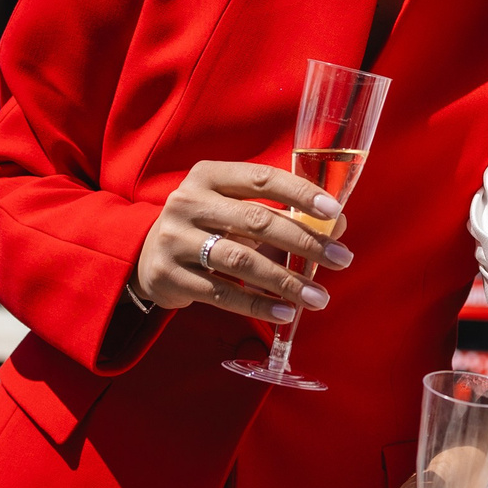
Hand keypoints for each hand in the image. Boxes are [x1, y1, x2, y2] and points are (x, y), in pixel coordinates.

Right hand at [129, 161, 353, 325]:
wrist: (146, 255)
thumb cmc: (206, 225)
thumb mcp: (232, 208)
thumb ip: (278, 212)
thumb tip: (336, 226)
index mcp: (207, 175)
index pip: (262, 178)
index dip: (300, 193)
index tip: (334, 212)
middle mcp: (188, 202)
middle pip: (257, 221)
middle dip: (305, 241)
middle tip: (341, 258)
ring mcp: (175, 239)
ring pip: (242, 261)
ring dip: (286, 281)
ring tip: (318, 297)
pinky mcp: (169, 275)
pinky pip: (222, 294)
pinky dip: (257, 304)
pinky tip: (285, 312)